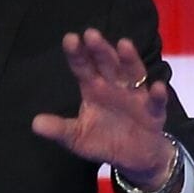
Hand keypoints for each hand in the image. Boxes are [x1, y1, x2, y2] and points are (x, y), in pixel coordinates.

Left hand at [32, 29, 174, 189]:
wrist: (134, 157)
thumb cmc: (103, 139)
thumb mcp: (77, 137)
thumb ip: (59, 129)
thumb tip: (35, 124)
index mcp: (93, 88)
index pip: (83, 67)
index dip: (77, 54)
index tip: (70, 39)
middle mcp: (114, 86)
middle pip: (107, 64)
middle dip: (100, 50)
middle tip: (91, 35)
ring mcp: (135, 96)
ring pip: (133, 73)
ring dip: (130, 60)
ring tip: (124, 45)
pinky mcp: (154, 111)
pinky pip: (157, 101)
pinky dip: (158, 94)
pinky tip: (157, 87)